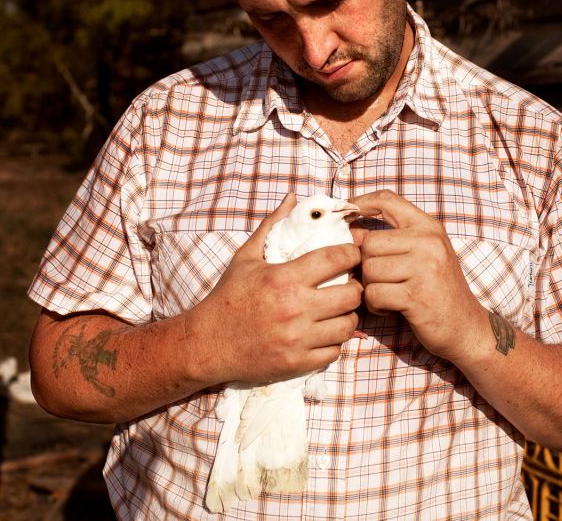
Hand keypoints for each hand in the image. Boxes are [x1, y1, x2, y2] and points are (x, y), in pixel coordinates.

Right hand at [188, 194, 362, 384]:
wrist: (207, 343)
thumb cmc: (228, 297)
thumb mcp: (245, 257)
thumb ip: (272, 226)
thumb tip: (292, 198)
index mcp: (284, 278)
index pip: (337, 259)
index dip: (352, 253)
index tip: (352, 254)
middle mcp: (295, 308)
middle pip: (352, 295)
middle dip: (355, 287)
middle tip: (349, 285)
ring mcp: (298, 338)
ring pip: (348, 326)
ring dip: (347, 316)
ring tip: (338, 310)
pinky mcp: (297, 363)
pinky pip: (335, 351)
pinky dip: (333, 342)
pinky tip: (324, 332)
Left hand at [351, 190, 485, 362]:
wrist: (466, 326)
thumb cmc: (438, 289)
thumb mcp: (424, 254)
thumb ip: (393, 239)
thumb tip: (351, 231)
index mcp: (429, 227)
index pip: (387, 200)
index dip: (360, 202)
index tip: (346, 212)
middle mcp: (428, 242)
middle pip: (368, 243)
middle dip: (366, 265)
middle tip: (381, 281)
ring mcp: (424, 268)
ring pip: (368, 269)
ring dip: (371, 287)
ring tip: (389, 295)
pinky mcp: (416, 295)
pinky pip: (374, 294)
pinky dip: (376, 305)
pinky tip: (391, 308)